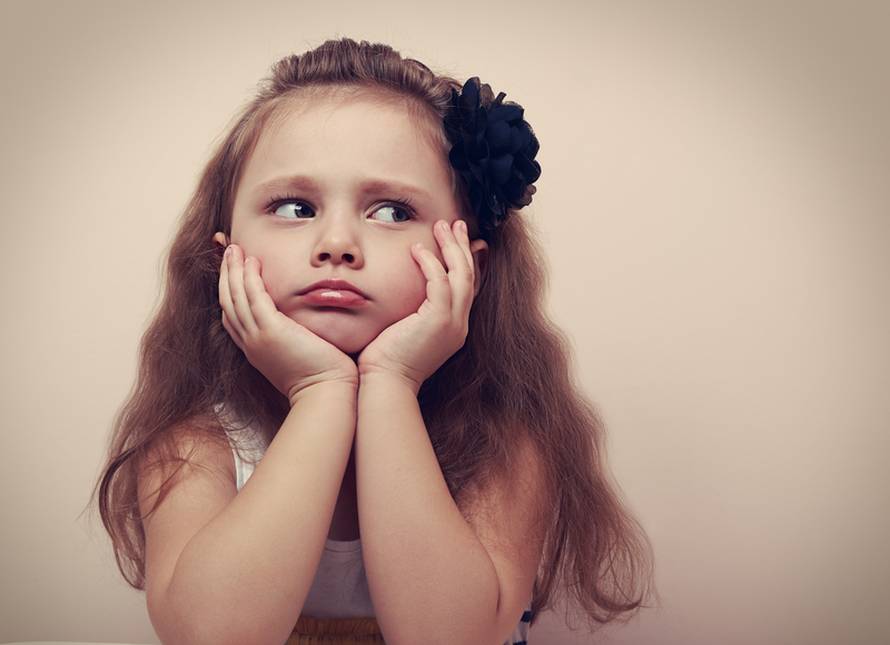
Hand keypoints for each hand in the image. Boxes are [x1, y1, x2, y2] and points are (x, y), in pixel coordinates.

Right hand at [219, 244, 358, 403]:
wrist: (325, 392)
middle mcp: (251, 343)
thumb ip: (294, 337)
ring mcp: (258, 337)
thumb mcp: (298, 355)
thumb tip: (302, 325)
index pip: (233, 316)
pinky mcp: (271, 330)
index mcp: (255, 349)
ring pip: (236, 297)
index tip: (232, 272)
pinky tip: (253, 261)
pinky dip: (250, 277)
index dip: (229, 292)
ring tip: (234, 249)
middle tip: (228, 252)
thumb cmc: (321, 377)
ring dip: (234, 270)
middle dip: (226, 275)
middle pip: (228, 303)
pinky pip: (254, 297)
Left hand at [356, 219, 475, 392]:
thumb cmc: (385, 363)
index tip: (461, 241)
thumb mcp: (403, 332)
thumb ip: (408, 312)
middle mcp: (459, 325)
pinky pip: (440, 283)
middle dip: (463, 248)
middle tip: (457, 224)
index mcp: (453, 328)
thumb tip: (399, 295)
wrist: (387, 385)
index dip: (466, 262)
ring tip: (442, 226)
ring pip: (461, 275)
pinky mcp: (439, 321)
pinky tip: (418, 249)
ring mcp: (452, 323)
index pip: (466, 288)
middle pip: (469, 277)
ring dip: (451, 247)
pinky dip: (431, 264)